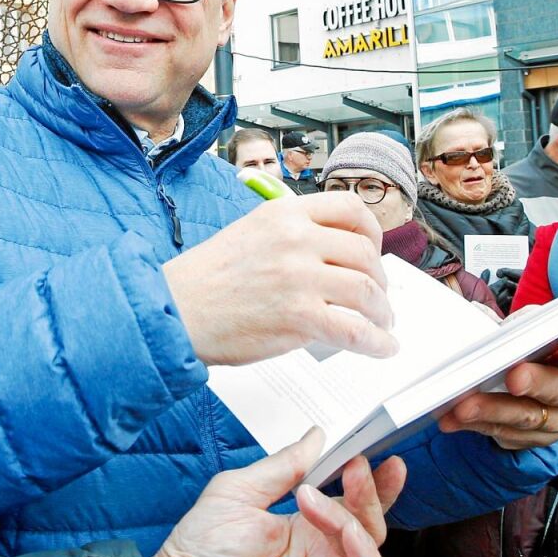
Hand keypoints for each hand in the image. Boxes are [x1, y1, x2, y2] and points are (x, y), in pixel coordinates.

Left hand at [150, 428, 404, 556]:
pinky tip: (348, 533)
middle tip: (358, 466)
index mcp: (304, 526)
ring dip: (361, 516)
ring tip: (341, 492)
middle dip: (369, 491)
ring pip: (370, 548)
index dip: (370, 480)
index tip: (377, 454)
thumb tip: (316, 437)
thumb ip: (280, 467)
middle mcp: (321, 553)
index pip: (348, 501)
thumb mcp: (236, 493)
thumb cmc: (197, 550)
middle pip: (366, 522)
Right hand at [162, 194, 394, 365]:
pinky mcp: (299, 316)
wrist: (175, 310)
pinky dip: (377, 342)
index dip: (373, 232)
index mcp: (284, 213)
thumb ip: (292, 236)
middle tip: (378, 297)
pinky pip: (355, 330)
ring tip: (382, 325)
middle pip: (365, 253)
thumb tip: (335, 259)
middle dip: (380, 280)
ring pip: (367, 291)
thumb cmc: (206, 280)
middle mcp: (296, 238)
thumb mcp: (251, 233)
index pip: (349, 209)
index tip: (374, 250)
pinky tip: (381, 347)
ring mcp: (299, 277)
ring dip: (382, 313)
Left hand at [438, 329, 557, 448]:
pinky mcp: (534, 440)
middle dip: (535, 383)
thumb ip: (525, 324)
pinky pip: (504, 435)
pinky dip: (476, 425)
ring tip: (463, 407)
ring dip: (492, 411)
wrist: (544, 384)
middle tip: (514, 378)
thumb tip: (485, 322)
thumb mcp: (539, 330)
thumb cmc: (541, 351)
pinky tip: (452, 419)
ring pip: (526, 419)